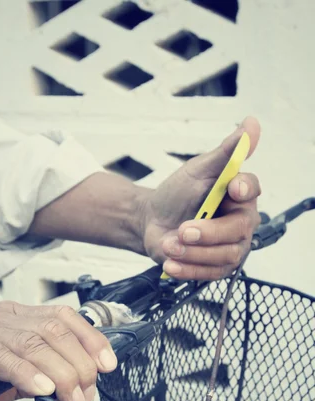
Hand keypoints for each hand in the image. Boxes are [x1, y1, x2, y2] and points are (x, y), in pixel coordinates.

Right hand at [0, 302, 116, 400]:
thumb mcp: (15, 379)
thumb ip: (46, 377)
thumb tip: (81, 387)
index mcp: (16, 319)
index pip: (63, 317)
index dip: (90, 338)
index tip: (108, 364)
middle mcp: (0, 318)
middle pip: (52, 330)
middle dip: (78, 363)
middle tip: (84, 393)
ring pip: (31, 341)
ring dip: (59, 372)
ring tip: (70, 398)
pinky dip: (24, 372)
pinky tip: (40, 388)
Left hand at [142, 116, 261, 278]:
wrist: (150, 222)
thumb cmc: (176, 194)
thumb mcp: (197, 170)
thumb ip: (225, 152)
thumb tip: (251, 124)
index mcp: (239, 194)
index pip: (251, 189)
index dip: (244, 189)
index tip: (233, 188)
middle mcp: (240, 222)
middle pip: (237, 230)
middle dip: (209, 232)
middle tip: (183, 229)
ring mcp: (229, 247)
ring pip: (224, 256)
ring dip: (194, 252)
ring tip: (170, 244)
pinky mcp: (215, 267)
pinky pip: (209, 274)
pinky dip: (188, 270)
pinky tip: (172, 263)